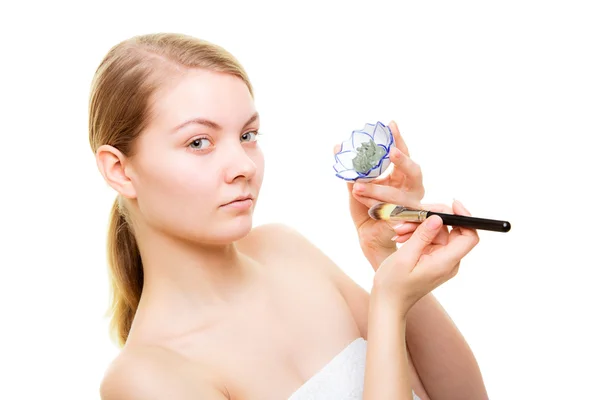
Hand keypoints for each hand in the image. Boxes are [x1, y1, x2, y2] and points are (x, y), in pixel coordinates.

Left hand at [334, 121, 424, 267]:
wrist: (369, 236)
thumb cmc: (366, 208)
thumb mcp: (357, 186)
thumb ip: (351, 169)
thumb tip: (337, 147)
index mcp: (403, 176)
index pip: (403, 154)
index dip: (398, 139)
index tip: (390, 123)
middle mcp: (411, 189)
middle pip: (414, 171)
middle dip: (402, 161)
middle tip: (390, 151)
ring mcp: (411, 206)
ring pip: (399, 195)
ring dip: (377, 189)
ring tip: (357, 185)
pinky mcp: (404, 222)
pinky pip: (389, 211)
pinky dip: (372, 205)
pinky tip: (359, 199)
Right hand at [372, 200, 479, 316]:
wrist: (388, 303)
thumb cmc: (394, 285)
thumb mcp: (405, 257)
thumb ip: (423, 236)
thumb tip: (439, 218)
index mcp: (446, 263)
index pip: (470, 237)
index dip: (465, 218)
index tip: (451, 204)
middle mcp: (448, 261)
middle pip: (451, 230)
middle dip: (430, 219)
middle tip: (407, 219)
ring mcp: (441, 260)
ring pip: (438, 232)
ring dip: (418, 226)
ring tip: (398, 231)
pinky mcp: (432, 259)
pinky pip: (429, 239)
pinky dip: (416, 234)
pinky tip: (400, 236)